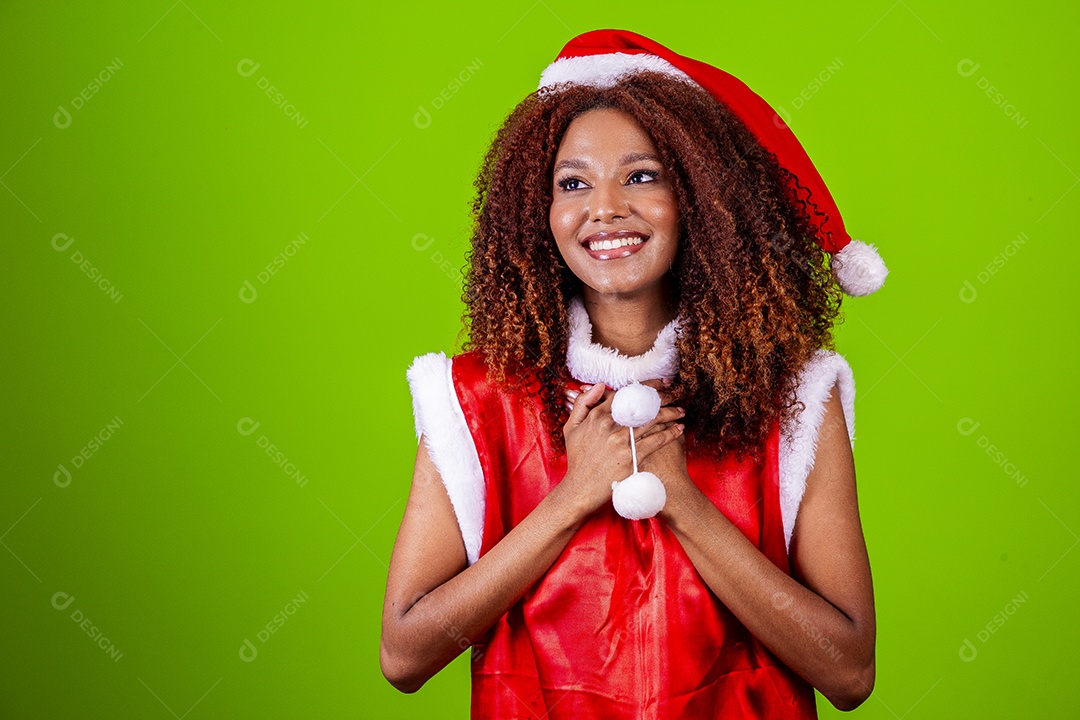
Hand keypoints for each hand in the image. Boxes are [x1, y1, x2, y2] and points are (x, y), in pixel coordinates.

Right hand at [558, 381, 684, 523]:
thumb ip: (583, 403)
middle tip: (675, 393)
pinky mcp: (631, 457)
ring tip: (681, 411)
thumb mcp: (571, 427)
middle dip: (662, 397)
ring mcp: (621, 441)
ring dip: (670, 413)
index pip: (626, 394)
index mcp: (596, 416)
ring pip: (652, 420)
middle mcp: (610, 425)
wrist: (580, 489)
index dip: (646, 386)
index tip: (659, 383)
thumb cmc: (577, 459)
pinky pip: (655, 441)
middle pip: (642, 405)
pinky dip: (669, 433)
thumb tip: (600, 386)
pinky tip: (679, 429)